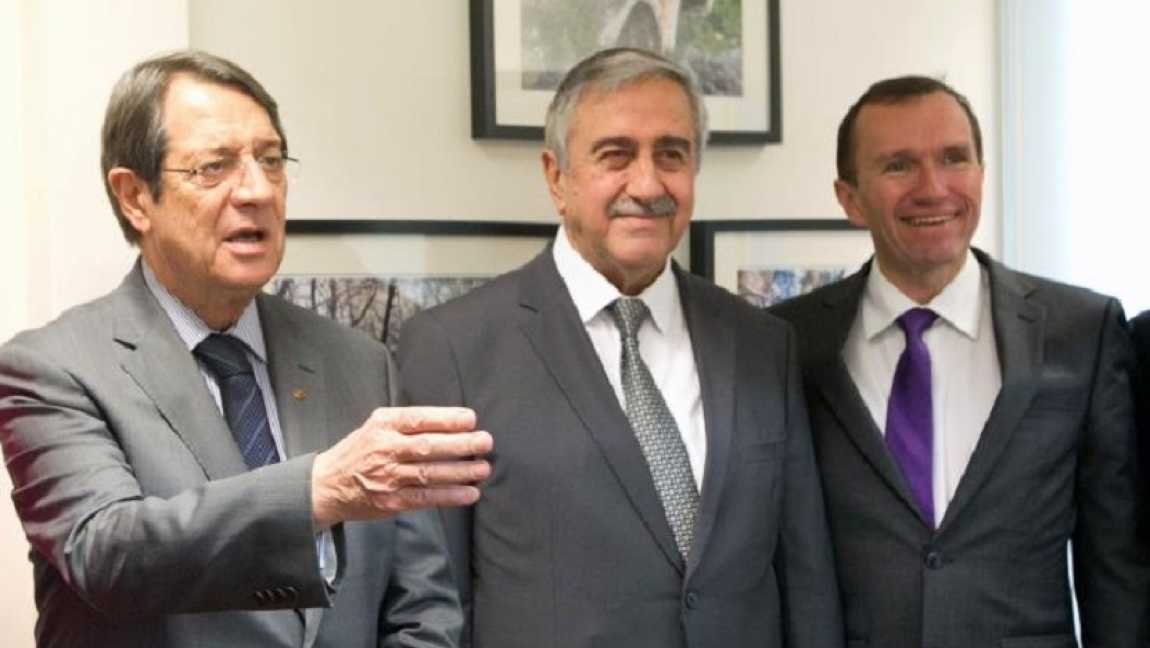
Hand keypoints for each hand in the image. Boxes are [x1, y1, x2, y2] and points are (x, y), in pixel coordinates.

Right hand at [311, 406, 491, 527]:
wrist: (327, 484)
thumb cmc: (360, 450)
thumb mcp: (377, 425)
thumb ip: (408, 423)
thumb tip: (453, 422)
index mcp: (384, 425)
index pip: (419, 419)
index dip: (447, 419)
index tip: (471, 419)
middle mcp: (385, 449)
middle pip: (428, 446)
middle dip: (461, 444)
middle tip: (485, 442)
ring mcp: (387, 477)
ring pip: (429, 473)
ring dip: (460, 472)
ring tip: (483, 469)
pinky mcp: (391, 501)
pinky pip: (425, 498)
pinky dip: (449, 496)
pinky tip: (469, 493)